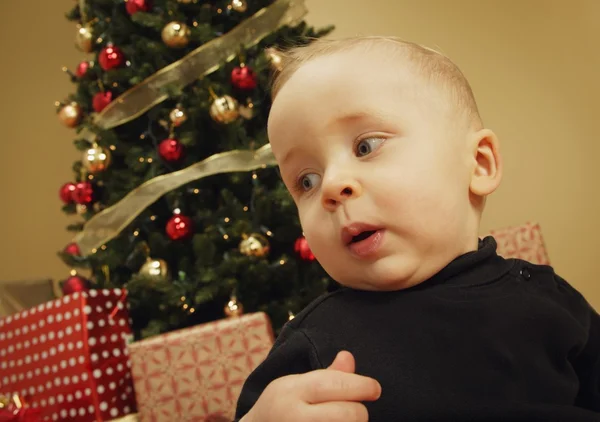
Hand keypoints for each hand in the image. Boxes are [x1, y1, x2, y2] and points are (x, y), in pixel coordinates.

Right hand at [241, 351, 380, 421]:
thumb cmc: (281, 408)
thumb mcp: (295, 385)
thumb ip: (326, 375)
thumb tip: (348, 357)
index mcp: (291, 392)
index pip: (335, 384)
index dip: (361, 385)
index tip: (374, 388)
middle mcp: (295, 418)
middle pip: (350, 414)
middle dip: (358, 411)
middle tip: (351, 410)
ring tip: (336, 420)